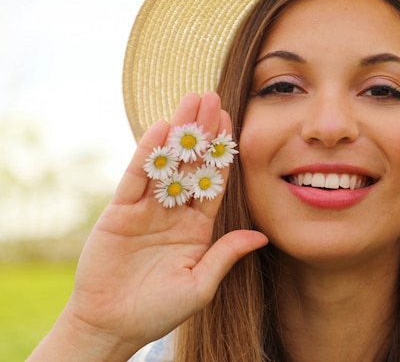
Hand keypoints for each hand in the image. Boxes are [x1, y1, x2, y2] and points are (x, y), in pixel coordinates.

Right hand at [33, 92, 267, 360]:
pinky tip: (160, 129)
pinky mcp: (120, 212)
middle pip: (191, 163)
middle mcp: (174, 211)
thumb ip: (226, 254)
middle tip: (212, 97)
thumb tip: (261, 236)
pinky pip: (136, 178)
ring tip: (190, 101)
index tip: (231, 122)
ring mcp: (147, 209)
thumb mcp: (200, 284)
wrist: (113, 325)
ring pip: (165, 162)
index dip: (221, 152)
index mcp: (197, 226)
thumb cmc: (159, 310)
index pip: (213, 181)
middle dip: (202, 131)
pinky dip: (147, 153)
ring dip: (178, 132)